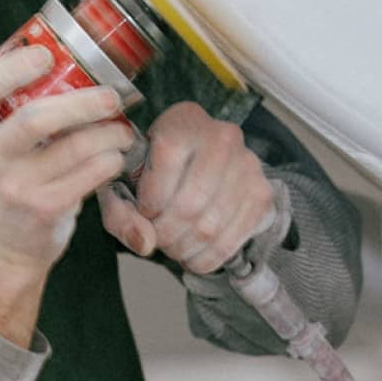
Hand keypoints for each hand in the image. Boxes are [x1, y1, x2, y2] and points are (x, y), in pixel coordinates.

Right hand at [0, 46, 133, 342]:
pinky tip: (114, 153)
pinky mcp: (45, 208)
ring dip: (108, 131)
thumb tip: (45, 42)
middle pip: (36, 119)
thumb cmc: (2, 181)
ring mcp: (16, 187)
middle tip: (111, 94)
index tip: (47, 55)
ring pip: (74, 147)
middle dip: (83, 101)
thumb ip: (6, 102)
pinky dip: (109, 159)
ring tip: (121, 126)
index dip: (13, 67)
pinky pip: (89, 175)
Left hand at [97, 102, 273, 275]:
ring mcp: (247, 165)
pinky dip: (207, 258)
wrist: (195, 160)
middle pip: (190, 204)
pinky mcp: (261, 193)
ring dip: (184, 248)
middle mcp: (221, 137)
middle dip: (166, 233)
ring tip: (172, 247)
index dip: (149, 201)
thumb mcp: (123, 182)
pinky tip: (193, 256)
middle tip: (157, 238)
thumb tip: (144, 243)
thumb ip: (120, 213)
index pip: (167, 164)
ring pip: (210, 226)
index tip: (144, 212)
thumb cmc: (154, 170)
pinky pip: (233, 239)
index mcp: (183, 122)